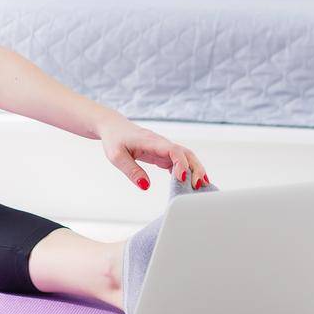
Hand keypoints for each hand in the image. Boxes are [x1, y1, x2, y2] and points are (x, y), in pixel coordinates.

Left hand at [94, 115, 208, 191]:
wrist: (113, 126)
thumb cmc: (114, 139)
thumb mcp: (116, 156)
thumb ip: (131, 171)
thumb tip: (146, 186)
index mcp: (151, 141)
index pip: (173, 150)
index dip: (181, 164)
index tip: (182, 179)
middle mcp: (161, 143)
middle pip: (186, 153)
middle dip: (196, 169)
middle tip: (199, 186)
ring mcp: (163, 148)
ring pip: (186, 158)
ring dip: (195, 170)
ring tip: (201, 187)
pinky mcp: (162, 153)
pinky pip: (178, 162)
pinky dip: (186, 172)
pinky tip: (190, 184)